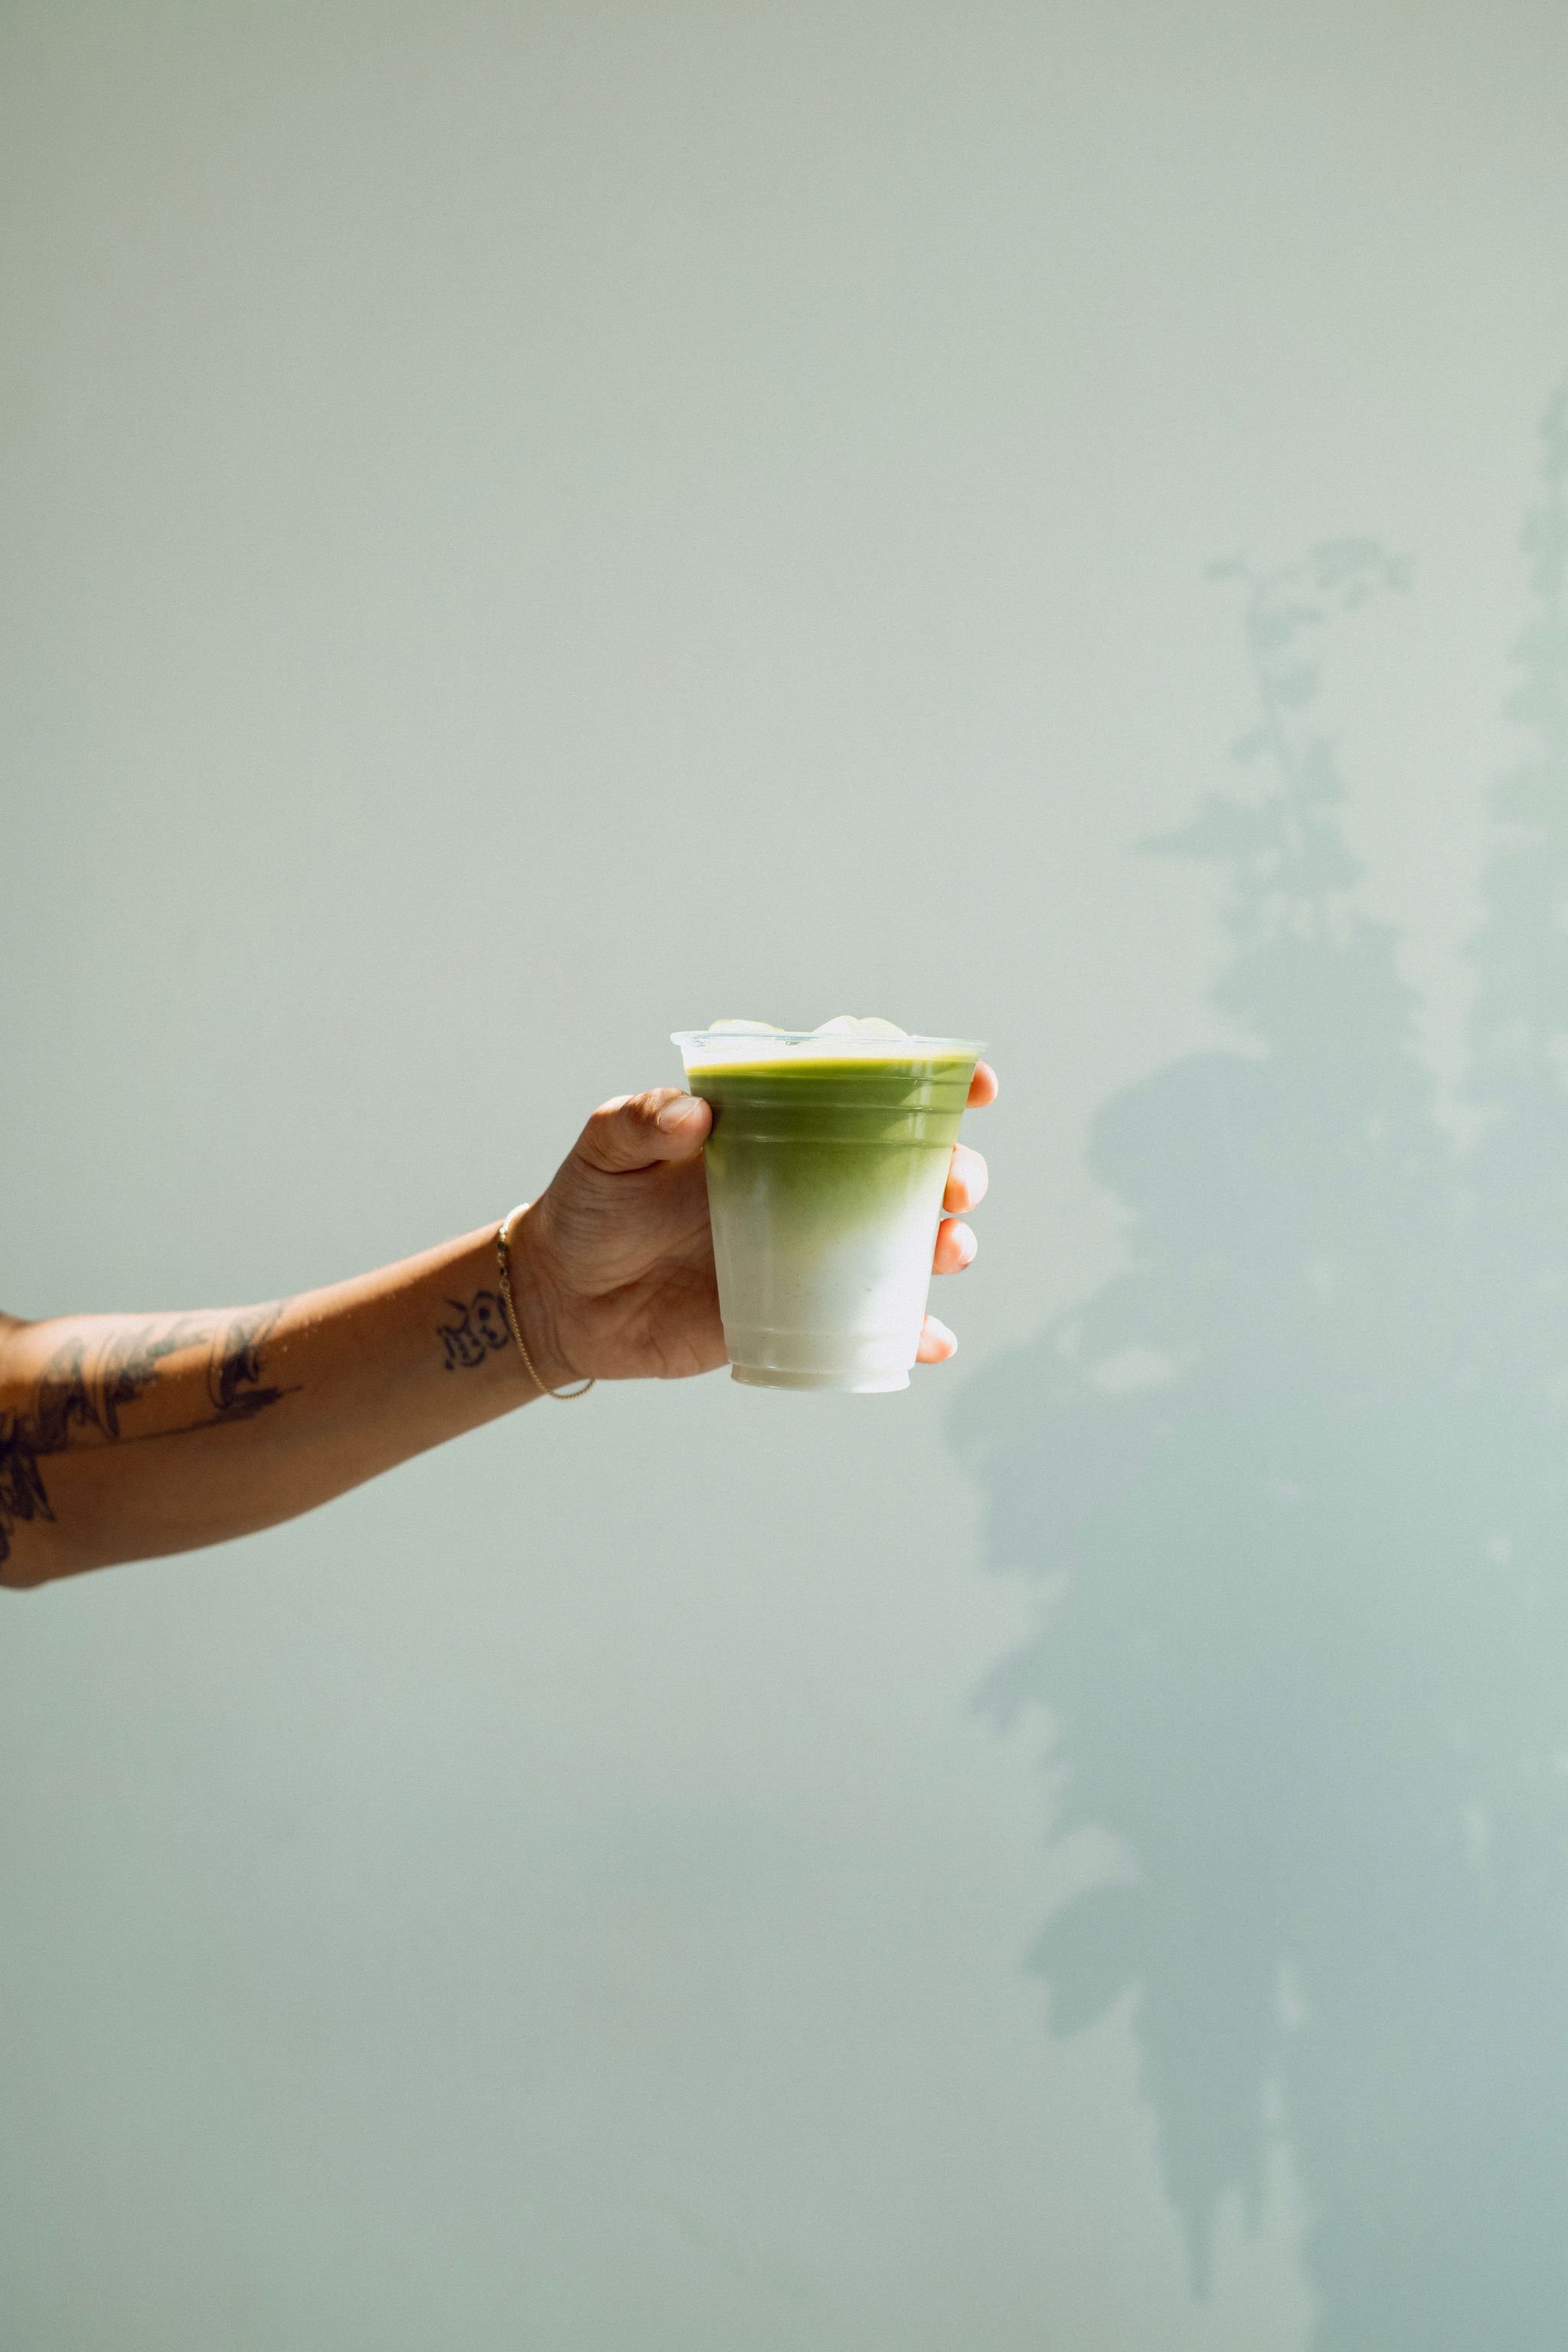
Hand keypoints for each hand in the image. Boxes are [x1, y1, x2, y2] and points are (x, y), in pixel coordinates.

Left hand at [512, 1062, 996, 1384]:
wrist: (567, 1298)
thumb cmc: (591, 1204)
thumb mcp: (605, 1150)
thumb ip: (640, 1123)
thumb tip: (693, 1116)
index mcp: (779, 1126)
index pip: (867, 1089)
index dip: (932, 1082)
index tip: (976, 1085)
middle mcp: (812, 1184)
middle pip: (912, 1170)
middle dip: (955, 1172)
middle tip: (955, 1186)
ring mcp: (813, 1250)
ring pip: (909, 1244)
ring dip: (948, 1246)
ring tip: (949, 1251)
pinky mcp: (802, 1313)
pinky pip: (875, 1324)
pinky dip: (912, 1334)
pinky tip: (929, 1339)